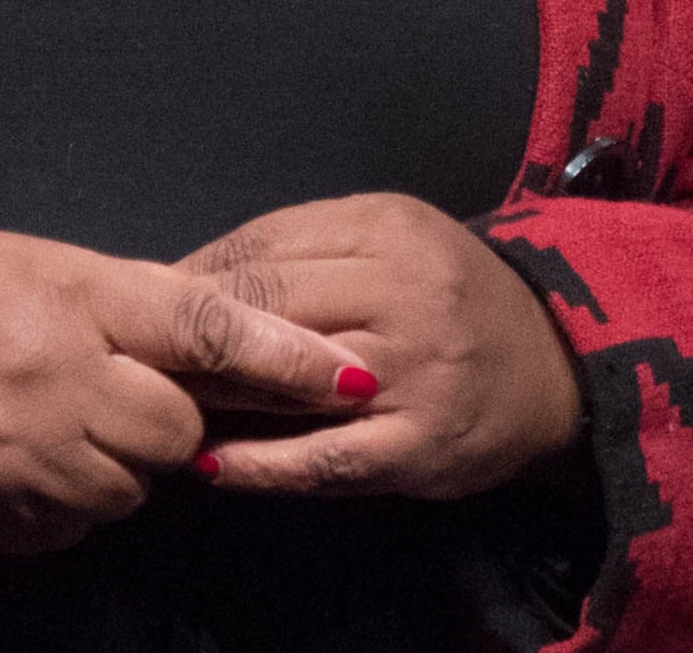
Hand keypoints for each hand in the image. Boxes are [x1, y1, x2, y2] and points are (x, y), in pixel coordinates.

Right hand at [0, 230, 371, 553]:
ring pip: (127, 490)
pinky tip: (20, 460)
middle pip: (178, 432)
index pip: (210, 328)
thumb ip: (122, 299)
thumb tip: (208, 340)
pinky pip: (68, 528)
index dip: (287, 357)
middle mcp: (56, 380)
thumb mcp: (31, 262)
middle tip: (120, 390)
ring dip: (115, 465)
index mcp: (74, 298)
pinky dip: (62, 503)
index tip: (351, 376)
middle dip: (170, 420)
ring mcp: (19, 459)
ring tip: (58, 420)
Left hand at [175, 193, 584, 500]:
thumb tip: (191, 274)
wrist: (555, 362)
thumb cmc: (451, 293)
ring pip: (285, 379)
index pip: (263, 245)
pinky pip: (320, 459)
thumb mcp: (389, 238)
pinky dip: (257, 464)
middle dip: (192, 331)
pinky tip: (209, 462)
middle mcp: (402, 291)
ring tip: (158, 403)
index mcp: (388, 228)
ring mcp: (412, 373)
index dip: (194, 274)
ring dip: (213, 394)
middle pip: (266, 304)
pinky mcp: (417, 447)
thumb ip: (304, 247)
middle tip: (137, 352)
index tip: (148, 299)